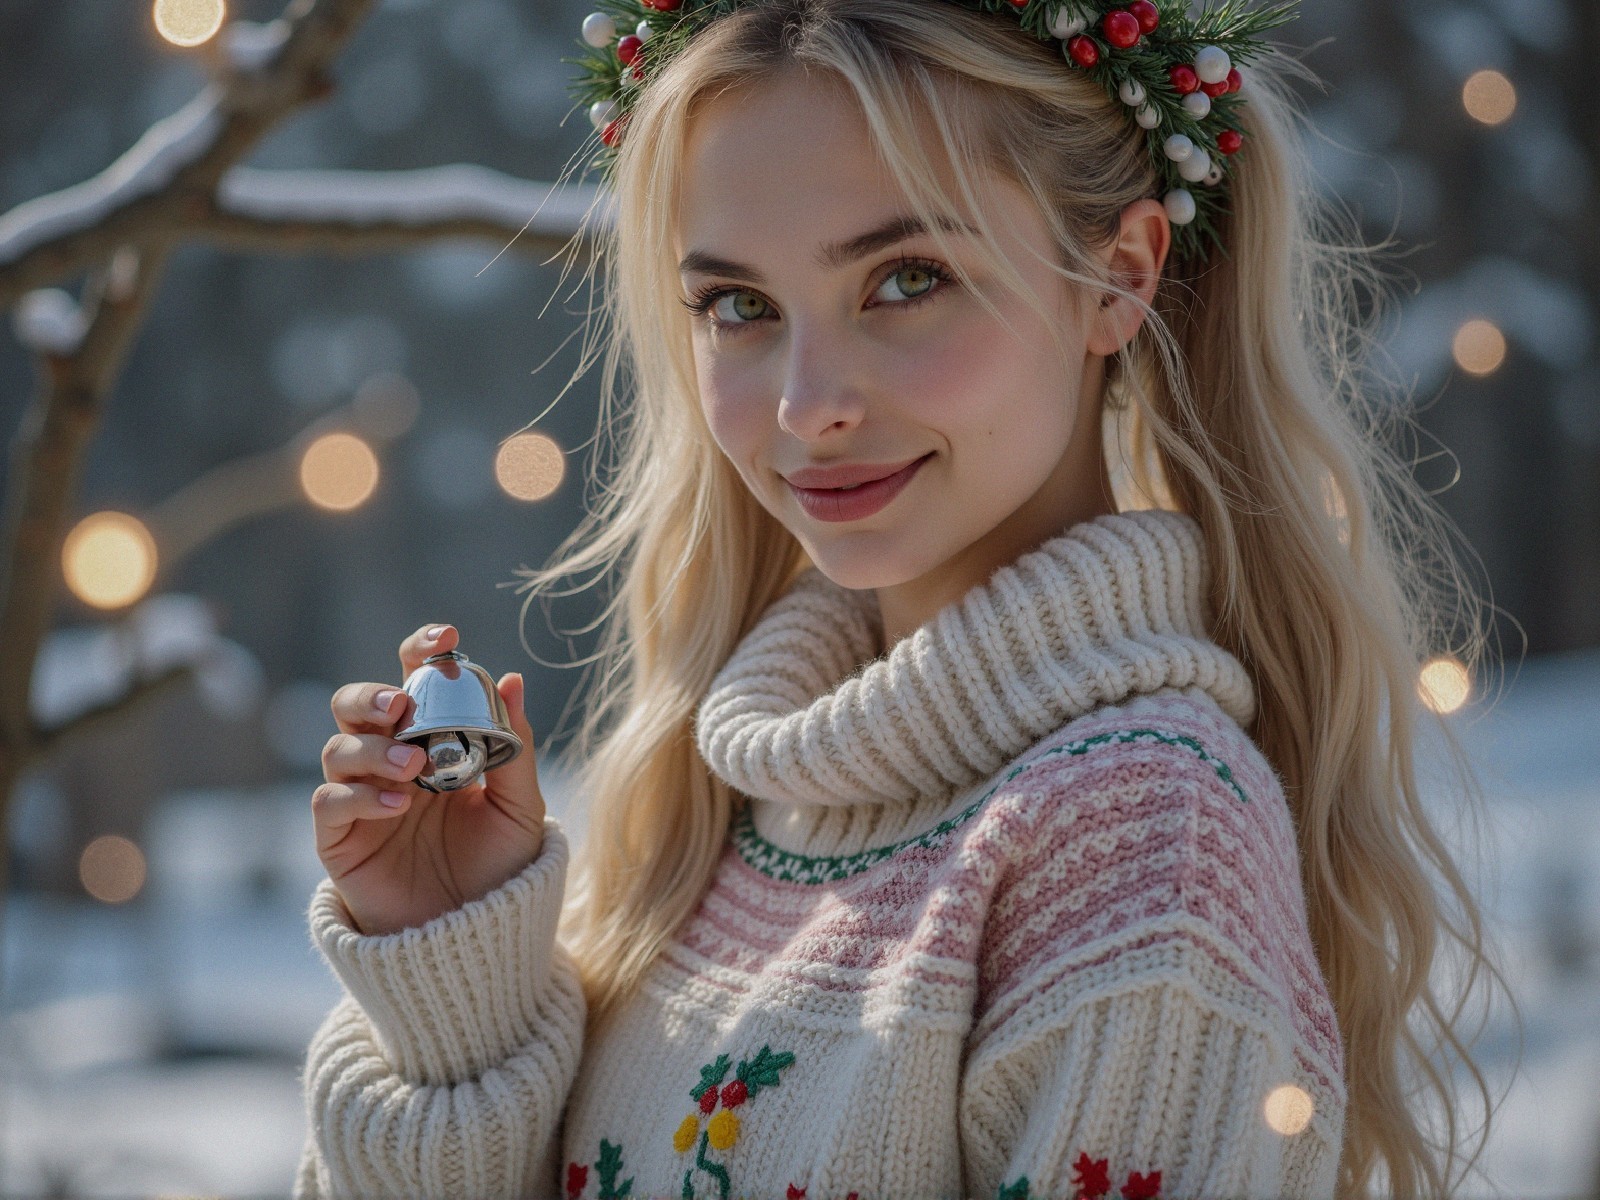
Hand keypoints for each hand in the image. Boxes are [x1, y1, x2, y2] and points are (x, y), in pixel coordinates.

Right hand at [313, 623, 546, 935]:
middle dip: (373, 696)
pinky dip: (359, 796)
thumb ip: (514, 747)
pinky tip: (398, 806)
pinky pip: (330, 802)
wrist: (477, 936)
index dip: (422, 652)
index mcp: (434, 739)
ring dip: (373, 749)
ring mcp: (361, 797)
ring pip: (338, 747)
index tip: (446, 639)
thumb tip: (511, 679)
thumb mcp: (520, 807)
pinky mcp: (339, 839)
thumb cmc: (499, 867)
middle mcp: (391, 759)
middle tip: (402, 709)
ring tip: (413, 768)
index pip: (415, 680)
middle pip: (356, 703)